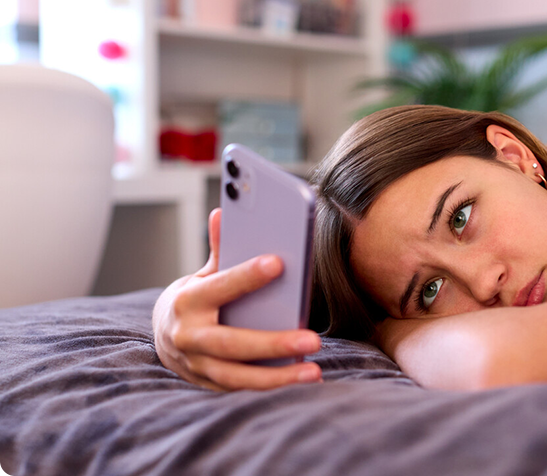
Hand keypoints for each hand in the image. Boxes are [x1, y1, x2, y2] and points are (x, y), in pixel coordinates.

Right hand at [152, 208, 322, 390]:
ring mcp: (198, 366)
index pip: (220, 287)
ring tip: (313, 370)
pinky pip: (241, 391)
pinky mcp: (209, 385)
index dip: (246, 275)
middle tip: (312, 340)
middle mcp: (189, 337)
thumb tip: (223, 212)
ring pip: (238, 377)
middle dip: (273, 344)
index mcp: (188, 302)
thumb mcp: (203, 273)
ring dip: (277, 377)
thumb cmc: (196, 299)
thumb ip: (220, 249)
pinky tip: (302, 382)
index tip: (278, 263)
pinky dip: (271, 389)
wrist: (165, 336)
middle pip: (232, 344)